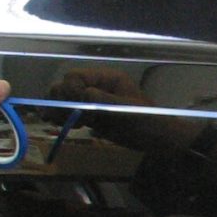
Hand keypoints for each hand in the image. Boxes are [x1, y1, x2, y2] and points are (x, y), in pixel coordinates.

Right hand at [51, 67, 204, 152]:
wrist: (158, 140)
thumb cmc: (147, 120)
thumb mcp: (125, 109)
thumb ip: (103, 100)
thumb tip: (82, 93)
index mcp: (107, 79)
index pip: (75, 76)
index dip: (69, 90)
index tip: (73, 105)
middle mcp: (97, 87)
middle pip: (66, 87)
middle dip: (60, 100)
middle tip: (58, 116)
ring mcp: (94, 102)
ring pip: (65, 100)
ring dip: (58, 110)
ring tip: (58, 122)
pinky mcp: (93, 116)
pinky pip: (71, 113)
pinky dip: (64, 118)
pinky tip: (66, 126)